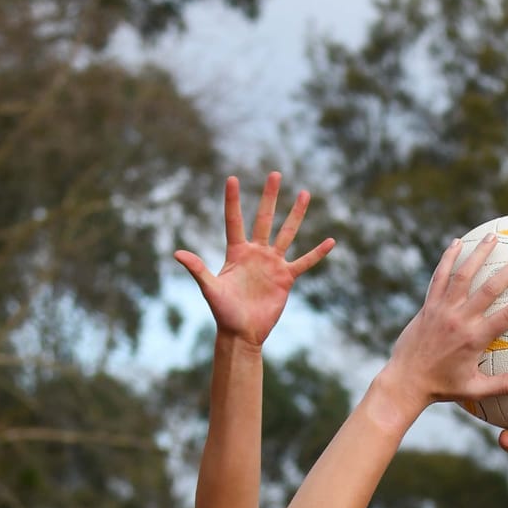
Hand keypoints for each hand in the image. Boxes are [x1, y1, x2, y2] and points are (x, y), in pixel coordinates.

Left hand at [173, 174, 332, 347]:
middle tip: (275, 174)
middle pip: (264, 218)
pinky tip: (331, 241)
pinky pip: (304, 262)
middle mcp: (256, 253)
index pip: (234, 220)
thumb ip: (197, 269)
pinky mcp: (286, 278)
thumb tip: (177, 253)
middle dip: (269, 196)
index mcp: (236, 252)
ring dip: (296, 214)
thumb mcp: (210, 289)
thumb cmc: (223, 312)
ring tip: (304, 193)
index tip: (232, 178)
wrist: (242, 333)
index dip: (232, 200)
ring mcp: (272, 264)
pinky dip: (317, 253)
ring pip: (286, 233)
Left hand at [385, 232, 507, 410]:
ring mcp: (442, 309)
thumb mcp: (475, 389)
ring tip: (494, 236)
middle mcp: (460, 319)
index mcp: (475, 338)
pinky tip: (456, 242)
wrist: (406, 380)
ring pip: (463, 275)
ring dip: (479, 254)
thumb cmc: (443, 387)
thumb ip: (504, 384)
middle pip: (490, 288)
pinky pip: (439, 276)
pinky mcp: (429, 305)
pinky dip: (447, 258)